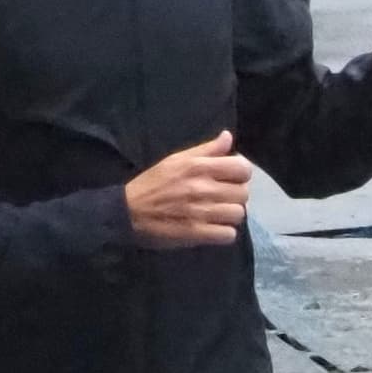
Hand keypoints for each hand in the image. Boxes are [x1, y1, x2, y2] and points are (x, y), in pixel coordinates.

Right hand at [123, 130, 252, 249]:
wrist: (128, 211)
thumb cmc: (152, 182)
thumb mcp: (175, 159)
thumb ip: (205, 149)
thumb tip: (227, 137)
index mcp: (197, 167)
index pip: (242, 169)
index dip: (240, 173)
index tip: (230, 177)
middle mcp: (202, 188)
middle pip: (243, 193)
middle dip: (235, 194)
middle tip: (221, 196)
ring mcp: (201, 212)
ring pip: (238, 214)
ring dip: (229, 214)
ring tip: (217, 213)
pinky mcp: (197, 233)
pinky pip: (228, 235)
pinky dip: (223, 233)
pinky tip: (213, 228)